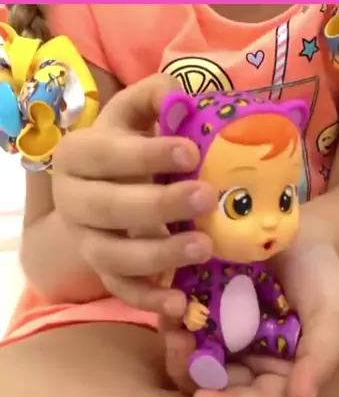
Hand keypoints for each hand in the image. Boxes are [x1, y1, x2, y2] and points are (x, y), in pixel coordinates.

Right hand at [52, 74, 216, 313]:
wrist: (102, 186)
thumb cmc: (129, 145)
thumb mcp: (135, 115)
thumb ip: (156, 97)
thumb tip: (181, 92)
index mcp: (78, 155)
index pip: (108, 155)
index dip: (147, 154)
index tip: (190, 150)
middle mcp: (73, 201)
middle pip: (110, 208)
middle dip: (159, 204)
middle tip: (206, 196)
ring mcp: (85, 241)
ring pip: (113, 255)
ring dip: (159, 254)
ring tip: (205, 247)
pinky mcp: (102, 273)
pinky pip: (121, 291)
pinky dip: (148, 300)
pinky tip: (180, 304)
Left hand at [163, 238, 338, 396]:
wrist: (299, 229)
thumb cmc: (321, 274)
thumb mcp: (332, 314)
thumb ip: (320, 358)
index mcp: (280, 372)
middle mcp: (246, 360)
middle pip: (215, 385)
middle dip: (193, 376)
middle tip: (180, 349)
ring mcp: (220, 335)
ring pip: (191, 359)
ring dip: (178, 352)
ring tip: (173, 329)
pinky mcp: (200, 308)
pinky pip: (179, 323)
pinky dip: (172, 319)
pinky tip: (170, 304)